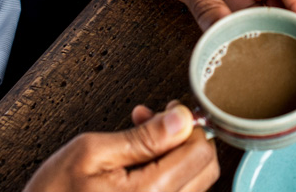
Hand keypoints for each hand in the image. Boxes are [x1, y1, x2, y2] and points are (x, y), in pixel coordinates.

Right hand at [23, 103, 216, 191]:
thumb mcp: (91, 152)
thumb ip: (143, 137)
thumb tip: (182, 119)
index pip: (199, 153)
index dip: (188, 126)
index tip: (170, 113)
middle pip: (205, 168)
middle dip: (185, 139)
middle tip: (155, 122)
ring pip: (195, 181)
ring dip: (176, 155)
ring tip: (141, 141)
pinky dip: (168, 173)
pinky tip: (142, 163)